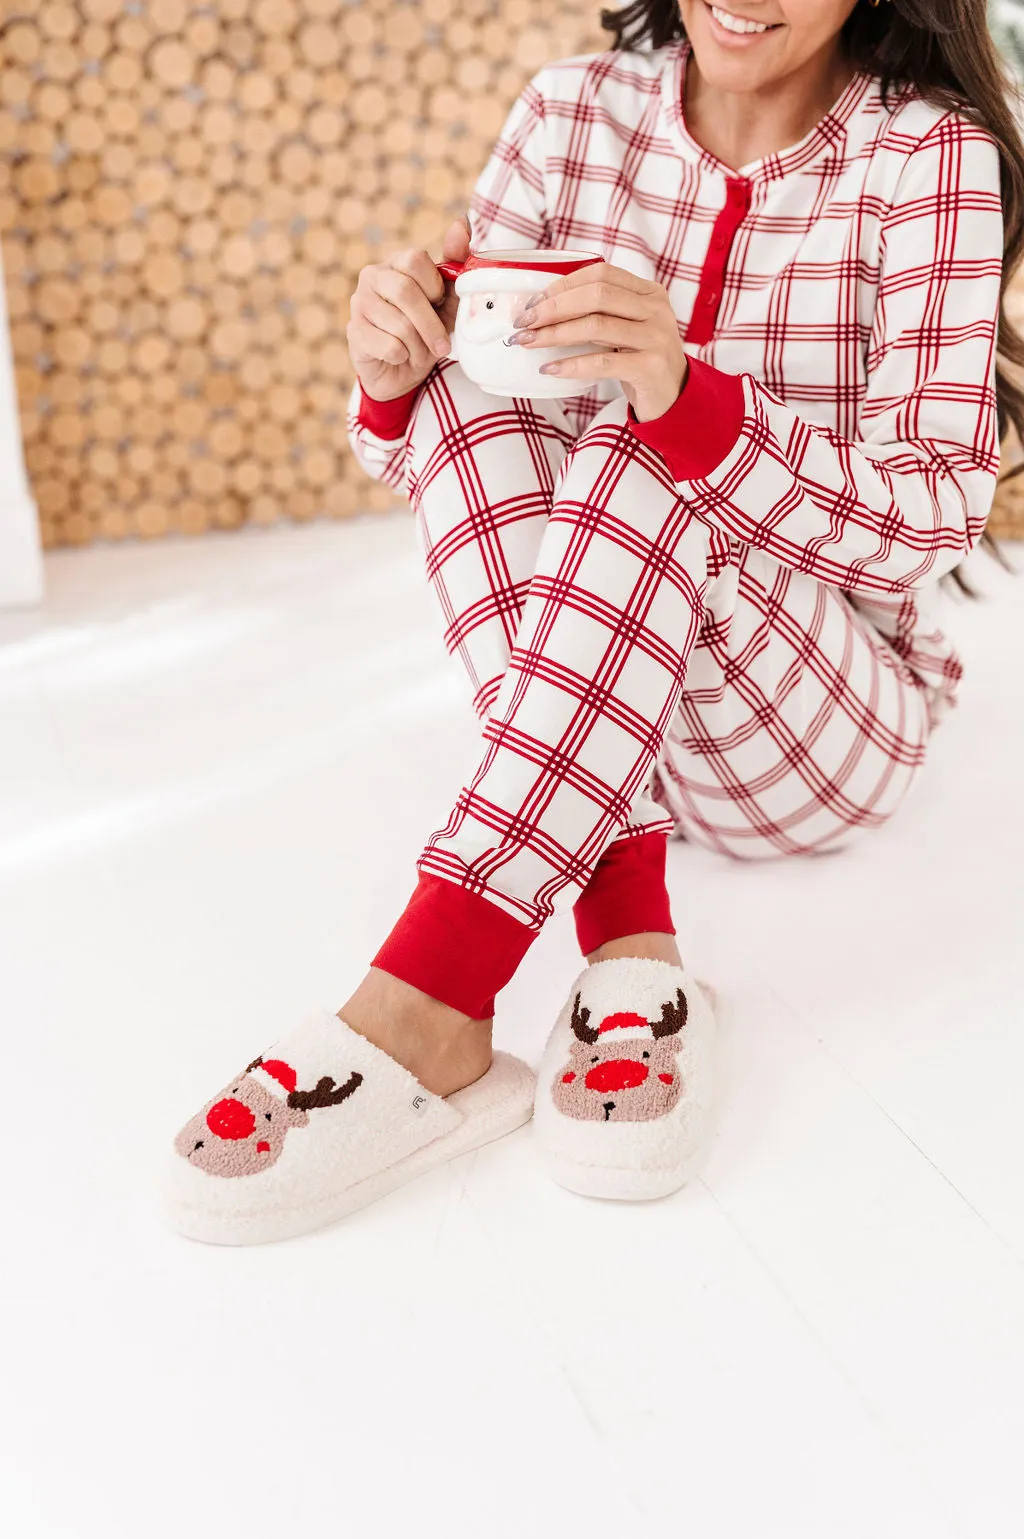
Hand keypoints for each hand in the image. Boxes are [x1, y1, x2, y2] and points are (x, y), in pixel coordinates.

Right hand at [346, 215, 467, 401]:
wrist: (402, 372)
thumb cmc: (426, 331)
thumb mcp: (449, 301)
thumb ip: (457, 265)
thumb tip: (462, 223)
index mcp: (396, 262)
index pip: (416, 259)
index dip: (434, 287)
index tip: (441, 305)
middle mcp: (372, 276)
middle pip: (405, 291)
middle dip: (430, 325)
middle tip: (442, 346)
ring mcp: (359, 303)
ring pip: (399, 324)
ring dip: (419, 346)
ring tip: (419, 352)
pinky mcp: (354, 332)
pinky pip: (388, 346)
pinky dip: (403, 357)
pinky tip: (400, 357)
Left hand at [509, 262, 687, 421]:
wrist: (674, 399)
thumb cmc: (640, 361)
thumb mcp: (626, 328)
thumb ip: (600, 312)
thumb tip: (544, 307)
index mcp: (649, 292)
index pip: (601, 274)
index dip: (563, 284)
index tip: (534, 302)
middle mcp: (656, 309)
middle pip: (596, 295)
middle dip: (554, 307)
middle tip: (523, 322)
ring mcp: (656, 337)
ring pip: (596, 326)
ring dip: (556, 333)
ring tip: (528, 342)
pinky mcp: (650, 367)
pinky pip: (603, 362)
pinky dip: (572, 364)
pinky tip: (550, 368)